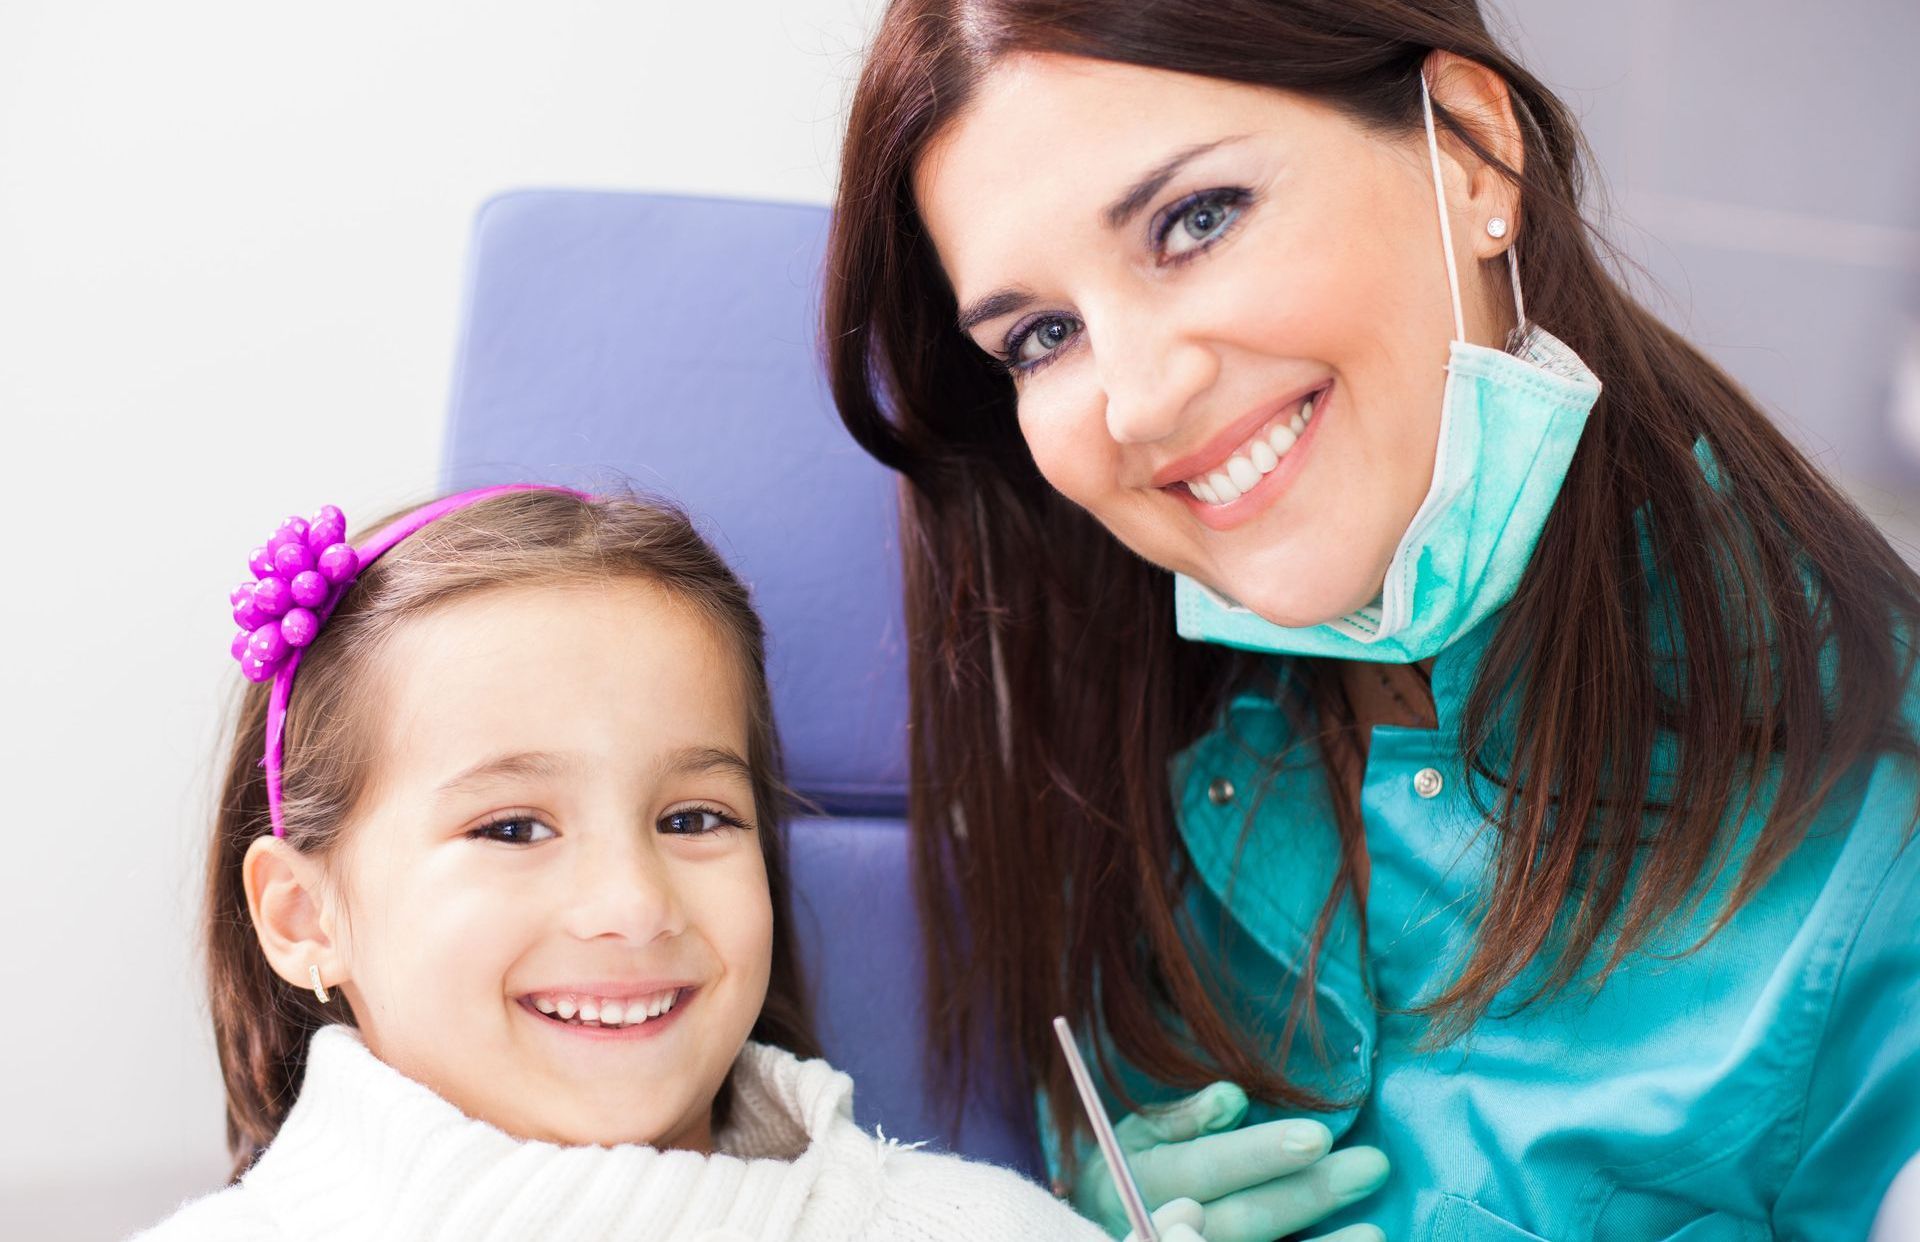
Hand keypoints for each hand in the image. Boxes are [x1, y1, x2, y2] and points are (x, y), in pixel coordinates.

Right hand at [1073, 1082, 1388, 1241]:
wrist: (1108, 1224)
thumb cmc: (1141, 1166)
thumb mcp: (1143, 1131)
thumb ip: (1184, 1117)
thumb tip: (1233, 1098)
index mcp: (1142, 1181)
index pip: (1206, 1168)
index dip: (1260, 1154)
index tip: (1318, 1135)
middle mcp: (1164, 1230)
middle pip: (1241, 1221)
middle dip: (1308, 1195)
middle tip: (1371, 1166)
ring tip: (1375, 1231)